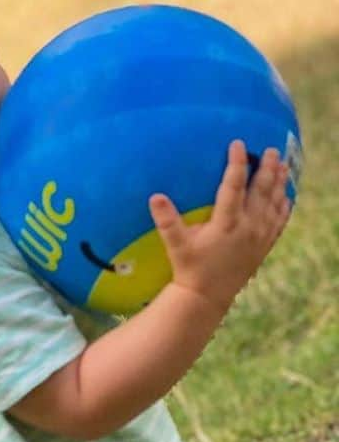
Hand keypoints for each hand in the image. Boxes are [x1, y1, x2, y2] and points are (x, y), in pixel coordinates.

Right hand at [148, 139, 290, 315]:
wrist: (207, 297)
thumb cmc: (190, 269)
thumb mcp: (176, 245)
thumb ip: (167, 220)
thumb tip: (154, 197)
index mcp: (226, 223)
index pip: (234, 185)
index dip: (237, 163)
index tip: (239, 144)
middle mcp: (247, 227)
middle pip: (261, 190)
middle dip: (267, 168)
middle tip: (271, 149)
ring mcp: (258, 237)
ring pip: (273, 204)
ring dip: (279, 183)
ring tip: (283, 165)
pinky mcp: (263, 247)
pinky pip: (278, 223)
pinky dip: (283, 208)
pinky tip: (286, 198)